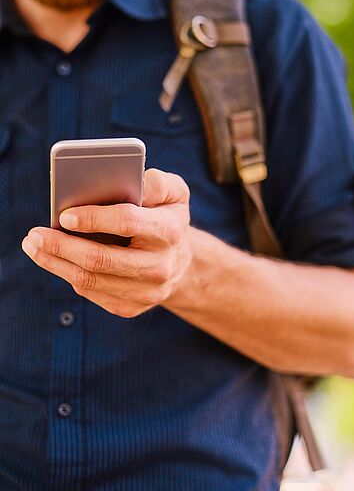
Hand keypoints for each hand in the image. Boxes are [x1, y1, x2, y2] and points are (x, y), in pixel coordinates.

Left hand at [21, 169, 192, 316]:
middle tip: (34, 235)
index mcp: (170, 231)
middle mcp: (161, 266)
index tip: (65, 216)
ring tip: (35, 247)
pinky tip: (57, 261)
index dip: (93, 219)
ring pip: (90, 281)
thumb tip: (127, 183)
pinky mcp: (132, 307)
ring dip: (55, 263)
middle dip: (61, 247)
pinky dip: (69, 275)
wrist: (181, 261)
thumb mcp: (174, 192)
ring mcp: (147, 291)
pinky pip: (92, 293)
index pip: (127, 222)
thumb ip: (156, 183)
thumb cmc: (168, 217)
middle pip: (101, 259)